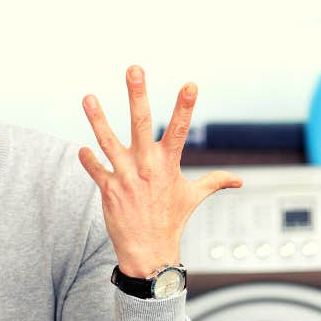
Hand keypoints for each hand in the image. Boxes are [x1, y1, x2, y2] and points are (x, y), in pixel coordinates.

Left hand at [79, 66, 241, 276]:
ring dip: (98, 119)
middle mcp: (147, 166)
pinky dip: (88, 160)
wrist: (150, 252)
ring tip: (88, 97)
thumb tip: (239, 180)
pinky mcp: (109, 190)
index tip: (190, 84)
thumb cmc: (171, 221)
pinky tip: (80, 149)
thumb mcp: (193, 197)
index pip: (181, 130)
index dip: (186, 107)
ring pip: (109, 142)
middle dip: (138, 95)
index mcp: (168, 164)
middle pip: (141, 123)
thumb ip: (214, 182)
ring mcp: (126, 177)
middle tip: (134, 69)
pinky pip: (96, 170)